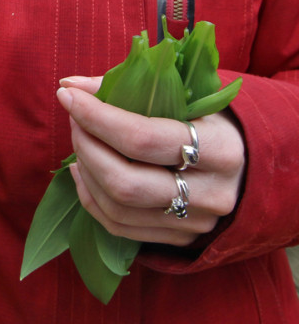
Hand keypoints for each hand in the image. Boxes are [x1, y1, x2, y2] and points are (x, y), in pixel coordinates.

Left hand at [57, 76, 245, 246]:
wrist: (254, 167)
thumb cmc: (209, 121)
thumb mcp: (185, 96)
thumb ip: (127, 87)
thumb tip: (68, 85)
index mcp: (222, 148)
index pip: (144, 138)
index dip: (97, 117)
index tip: (68, 97)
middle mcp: (213, 193)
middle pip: (126, 182)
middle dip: (87, 147)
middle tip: (75, 120)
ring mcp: (196, 222)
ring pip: (118, 207)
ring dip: (85, 171)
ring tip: (79, 143)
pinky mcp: (179, 239)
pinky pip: (119, 227)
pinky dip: (90, 197)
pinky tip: (82, 171)